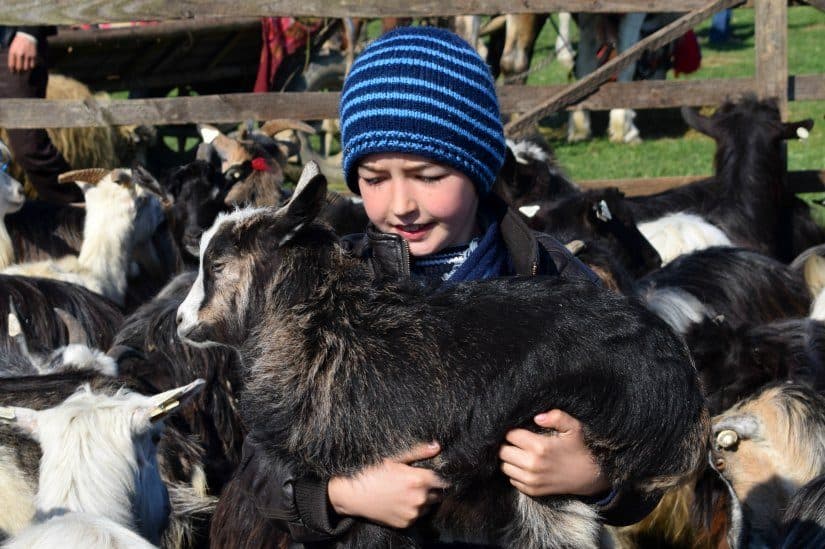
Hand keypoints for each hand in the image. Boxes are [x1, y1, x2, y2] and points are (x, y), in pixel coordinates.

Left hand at [8, 34, 36, 72]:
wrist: (27, 36)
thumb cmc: (18, 43)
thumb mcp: (12, 48)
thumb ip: (12, 56)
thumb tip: (13, 67)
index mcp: (13, 52)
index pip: (12, 65)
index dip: (12, 70)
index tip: (13, 72)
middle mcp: (20, 54)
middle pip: (19, 68)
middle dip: (19, 72)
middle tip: (19, 73)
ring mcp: (27, 55)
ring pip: (26, 68)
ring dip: (25, 70)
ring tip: (24, 71)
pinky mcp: (33, 56)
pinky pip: (32, 66)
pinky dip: (30, 67)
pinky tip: (29, 66)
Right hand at [328, 442, 448, 528]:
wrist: (355, 495)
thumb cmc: (374, 473)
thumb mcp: (395, 458)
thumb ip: (418, 452)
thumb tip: (437, 446)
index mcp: (419, 479)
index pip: (442, 480)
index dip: (437, 478)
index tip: (431, 477)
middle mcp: (419, 498)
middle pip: (437, 495)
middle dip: (430, 490)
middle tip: (415, 485)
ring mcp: (413, 512)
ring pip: (427, 507)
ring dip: (422, 501)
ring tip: (406, 494)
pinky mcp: (406, 523)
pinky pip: (416, 517)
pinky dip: (411, 511)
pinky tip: (399, 503)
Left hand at [499, 409, 610, 496]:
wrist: (588, 476)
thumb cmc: (579, 448)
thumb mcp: (573, 428)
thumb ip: (557, 417)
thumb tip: (537, 417)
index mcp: (539, 447)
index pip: (510, 435)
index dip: (511, 430)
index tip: (517, 429)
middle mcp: (532, 464)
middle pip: (502, 451)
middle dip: (506, 444)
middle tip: (516, 441)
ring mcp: (531, 480)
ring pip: (504, 466)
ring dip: (509, 458)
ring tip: (519, 452)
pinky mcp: (531, 490)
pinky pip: (511, 479)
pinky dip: (514, 472)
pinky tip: (524, 465)